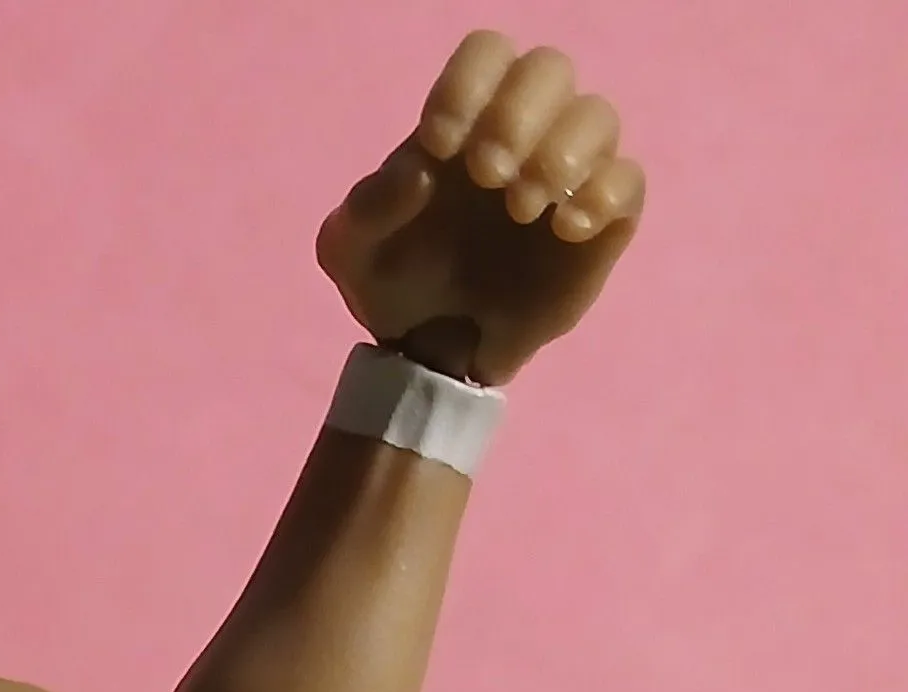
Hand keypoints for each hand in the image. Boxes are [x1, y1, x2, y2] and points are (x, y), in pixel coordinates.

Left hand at [316, 33, 644, 385]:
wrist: (427, 349)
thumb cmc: (392, 279)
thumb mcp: (351, 250)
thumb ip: (369, 206)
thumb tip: (420, 172)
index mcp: (466, 117)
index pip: (487, 53)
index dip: (468, 83)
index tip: (439, 144)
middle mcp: (525, 128)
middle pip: (549, 69)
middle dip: (519, 112)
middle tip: (488, 174)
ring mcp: (568, 170)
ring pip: (597, 116)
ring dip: (563, 151)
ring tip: (522, 208)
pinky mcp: (602, 221)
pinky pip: (629, 181)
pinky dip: (605, 193)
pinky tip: (567, 228)